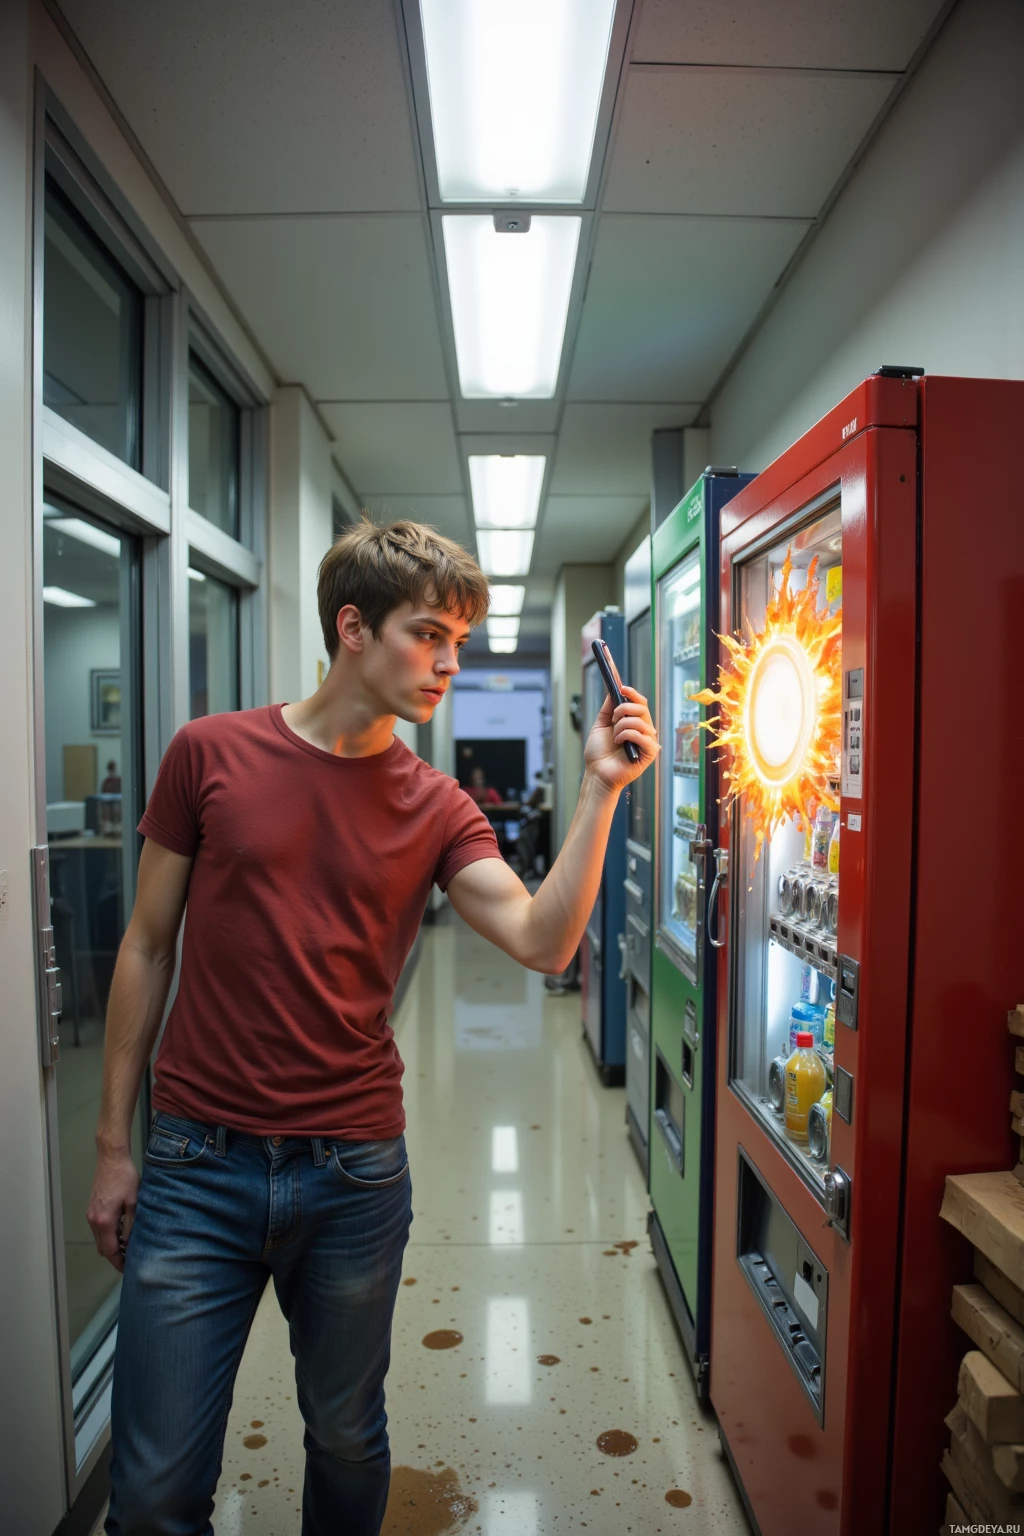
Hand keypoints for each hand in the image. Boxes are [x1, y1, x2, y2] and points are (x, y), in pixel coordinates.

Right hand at [87, 1148, 139, 1272]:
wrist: (111, 1158)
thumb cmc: (125, 1177)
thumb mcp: (133, 1202)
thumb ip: (131, 1225)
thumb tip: (130, 1242)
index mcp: (105, 1221)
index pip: (109, 1251)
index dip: (118, 1262)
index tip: (128, 1268)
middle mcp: (94, 1220)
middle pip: (102, 1248)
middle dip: (114, 1256)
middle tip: (130, 1258)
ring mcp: (90, 1214)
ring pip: (99, 1239)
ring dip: (110, 1245)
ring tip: (127, 1244)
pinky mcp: (91, 1208)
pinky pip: (97, 1229)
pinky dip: (106, 1235)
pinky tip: (120, 1230)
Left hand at [583, 686, 659, 793]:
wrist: (597, 773)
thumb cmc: (599, 753)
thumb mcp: (601, 725)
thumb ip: (608, 708)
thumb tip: (614, 691)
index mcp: (634, 723)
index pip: (639, 703)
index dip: (632, 693)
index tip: (621, 687)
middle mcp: (643, 730)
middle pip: (642, 707)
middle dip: (624, 709)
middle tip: (613, 719)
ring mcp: (648, 741)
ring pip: (640, 721)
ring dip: (622, 726)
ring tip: (614, 738)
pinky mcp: (650, 752)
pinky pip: (642, 735)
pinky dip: (627, 735)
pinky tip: (619, 743)